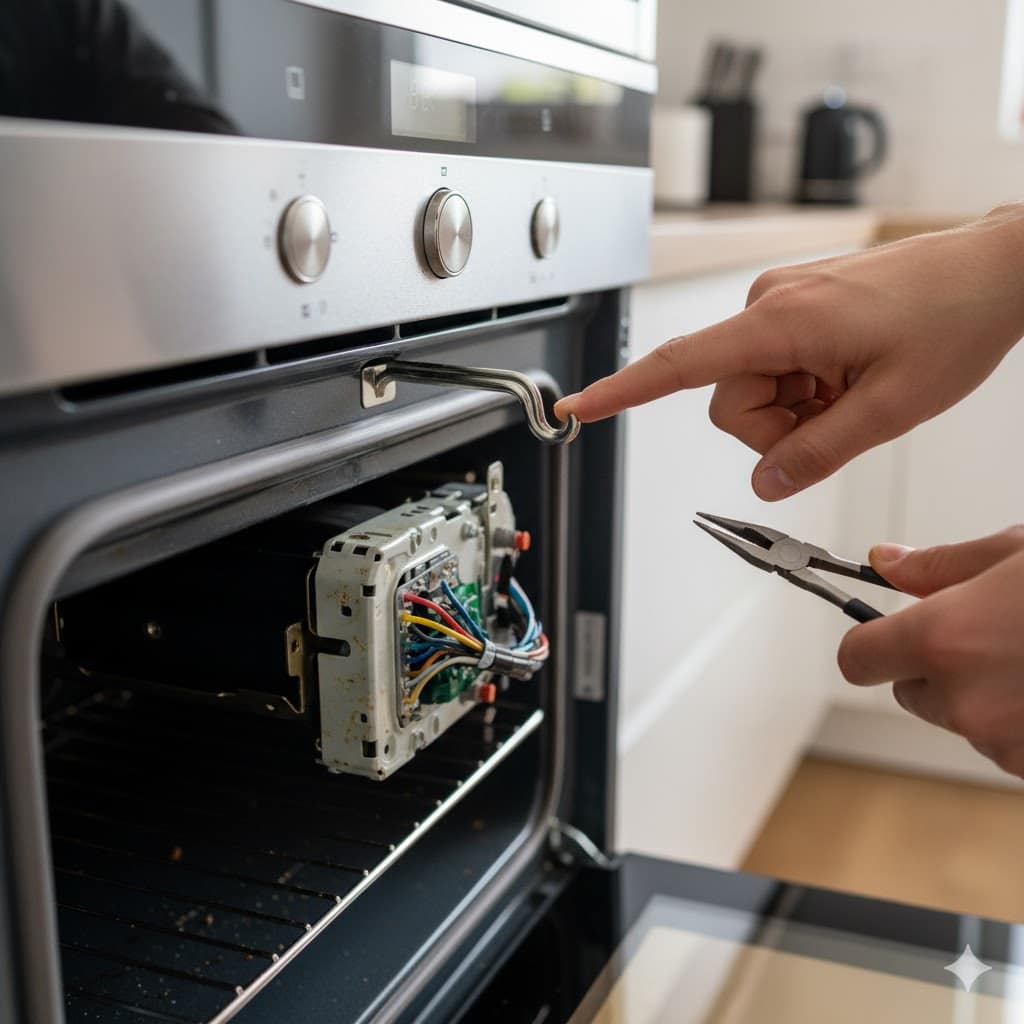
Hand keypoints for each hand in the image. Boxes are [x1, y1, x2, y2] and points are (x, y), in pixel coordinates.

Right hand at [554, 205, 1023, 500]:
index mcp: (780, 322)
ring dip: (798, 409)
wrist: (994, 272)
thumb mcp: (891, 407)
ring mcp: (781, 305)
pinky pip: (776, 369)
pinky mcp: (795, 309)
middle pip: (729, 401)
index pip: (681, 364)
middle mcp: (768, 306)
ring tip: (854, 389)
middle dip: (777, 428)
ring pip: (753, 391)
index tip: (579, 406)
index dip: (623, 391)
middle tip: (839, 414)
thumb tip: (768, 481)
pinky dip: (808, 389)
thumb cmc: (952, 320)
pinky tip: (849, 375)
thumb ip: (818, 451)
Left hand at [839, 527, 1023, 777]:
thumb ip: (940, 565)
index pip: (855, 657)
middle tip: (987, 632)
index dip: (868, 640)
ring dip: (981, 695)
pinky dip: (1017, 719)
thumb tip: (884, 561)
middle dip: (933, 665)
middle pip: (908, 691)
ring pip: (961, 719)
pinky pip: (1005, 742)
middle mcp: (963, 701)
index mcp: (944, 640)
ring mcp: (1004, 743)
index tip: (885, 627)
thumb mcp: (1017, 555)